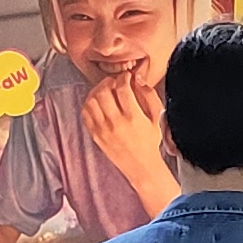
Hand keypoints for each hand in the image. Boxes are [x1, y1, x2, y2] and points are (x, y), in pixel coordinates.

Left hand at [86, 64, 167, 187]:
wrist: (140, 165)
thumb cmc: (150, 141)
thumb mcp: (157, 118)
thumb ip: (149, 95)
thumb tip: (138, 79)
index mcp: (133, 117)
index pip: (122, 88)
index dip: (123, 77)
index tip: (126, 77)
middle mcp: (116, 122)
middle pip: (103, 92)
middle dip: (109, 82)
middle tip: (114, 82)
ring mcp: (103, 129)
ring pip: (91, 101)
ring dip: (97, 91)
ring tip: (105, 91)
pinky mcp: (95, 135)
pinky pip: (85, 113)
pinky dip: (89, 104)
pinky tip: (98, 103)